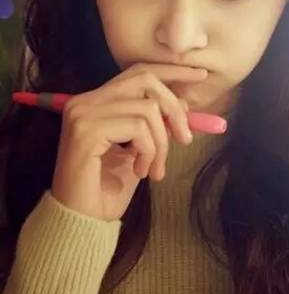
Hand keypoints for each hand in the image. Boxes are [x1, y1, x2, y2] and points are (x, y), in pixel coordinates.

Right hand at [51, 62, 206, 220]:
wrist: (82, 222)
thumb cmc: (110, 187)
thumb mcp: (141, 148)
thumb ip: (157, 122)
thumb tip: (185, 103)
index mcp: (96, 100)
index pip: (138, 72)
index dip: (172, 72)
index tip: (201, 76)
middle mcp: (85, 101)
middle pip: (145, 81)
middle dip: (174, 107)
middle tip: (186, 138)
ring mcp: (83, 113)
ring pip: (147, 109)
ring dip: (161, 142)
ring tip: (155, 168)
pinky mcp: (86, 130)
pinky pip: (138, 128)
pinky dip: (150, 151)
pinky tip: (141, 171)